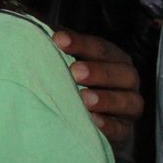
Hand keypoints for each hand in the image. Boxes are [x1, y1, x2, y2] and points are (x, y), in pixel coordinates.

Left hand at [53, 29, 142, 149]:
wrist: (79, 122)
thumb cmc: (70, 84)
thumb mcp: (65, 64)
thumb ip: (58, 49)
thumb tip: (34, 31)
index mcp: (113, 59)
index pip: (101, 49)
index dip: (81, 43)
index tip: (59, 40)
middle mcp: (126, 81)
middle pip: (122, 73)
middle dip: (99, 71)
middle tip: (76, 72)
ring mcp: (128, 107)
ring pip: (129, 101)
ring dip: (107, 99)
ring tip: (85, 98)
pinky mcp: (123, 131)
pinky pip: (122, 129)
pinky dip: (109, 126)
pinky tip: (93, 121)